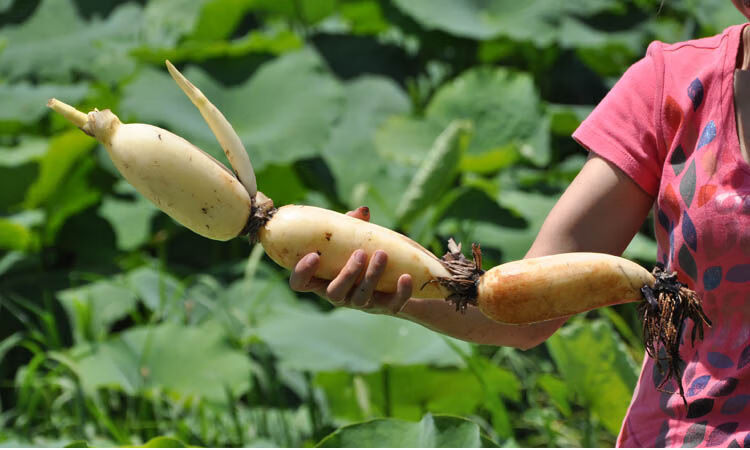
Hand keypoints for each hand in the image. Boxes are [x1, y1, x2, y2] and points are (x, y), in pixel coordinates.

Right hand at [289, 206, 412, 314]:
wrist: (395, 277)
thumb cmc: (363, 253)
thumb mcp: (354, 240)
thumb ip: (353, 226)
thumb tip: (363, 211)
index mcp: (323, 278)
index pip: (301, 284)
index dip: (302, 273)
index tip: (313, 255)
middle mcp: (339, 294)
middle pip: (334, 293)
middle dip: (347, 274)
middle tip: (360, 253)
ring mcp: (362, 303)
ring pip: (362, 298)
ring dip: (372, 276)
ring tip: (382, 254)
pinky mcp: (386, 307)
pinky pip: (392, 305)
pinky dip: (400, 292)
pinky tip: (405, 277)